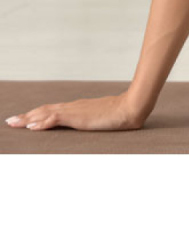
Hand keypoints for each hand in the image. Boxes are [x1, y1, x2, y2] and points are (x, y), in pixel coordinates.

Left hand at [5, 92, 144, 131]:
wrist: (130, 108)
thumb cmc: (121, 113)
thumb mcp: (103, 117)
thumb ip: (93, 119)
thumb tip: (90, 121)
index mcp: (78, 108)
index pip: (53, 110)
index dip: (37, 114)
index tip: (24, 119)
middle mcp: (73, 107)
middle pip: (44, 110)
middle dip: (27, 116)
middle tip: (11, 121)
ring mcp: (74, 110)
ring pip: (45, 113)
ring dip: (28, 118)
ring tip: (14, 123)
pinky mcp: (77, 116)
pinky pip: (55, 118)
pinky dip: (42, 122)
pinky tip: (32, 126)